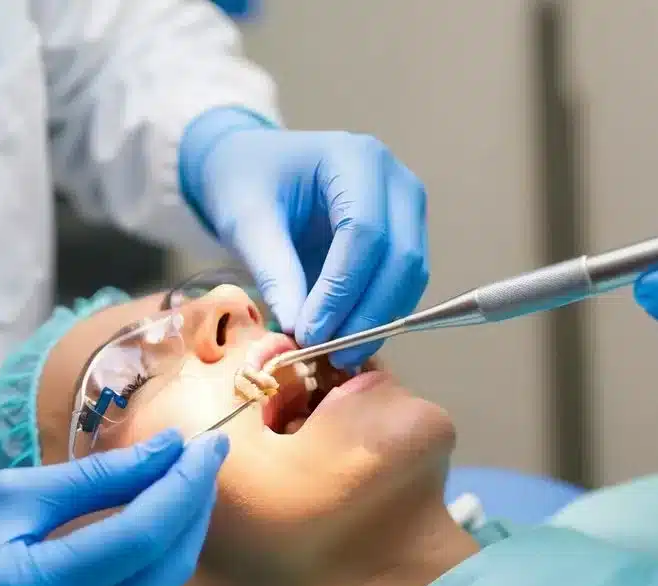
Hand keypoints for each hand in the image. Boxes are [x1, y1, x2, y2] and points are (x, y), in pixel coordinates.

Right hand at [0, 430, 228, 585]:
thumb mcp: (3, 500)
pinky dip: (151, 566)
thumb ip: (89, 480)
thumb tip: (164, 453)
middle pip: (165, 566)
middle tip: (207, 457)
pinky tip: (152, 530)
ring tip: (184, 485)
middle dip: (194, 505)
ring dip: (179, 534)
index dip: (183, 486)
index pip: (140, 535)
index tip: (208, 443)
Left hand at [180, 108, 428, 367]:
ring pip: (410, 277)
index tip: (309, 332)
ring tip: (334, 353)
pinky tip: (344, 339)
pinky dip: (377, 316)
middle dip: (366, 313)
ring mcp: (407, 210)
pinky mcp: (404, 238)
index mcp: (357, 160)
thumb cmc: (247, 183)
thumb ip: (275, 273)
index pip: (366, 234)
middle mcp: (396, 182)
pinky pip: (402, 285)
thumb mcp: (247, 223)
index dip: (341, 290)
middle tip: (328, 353)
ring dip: (377, 321)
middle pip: (400, 258)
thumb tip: (300, 331)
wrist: (254, 168)